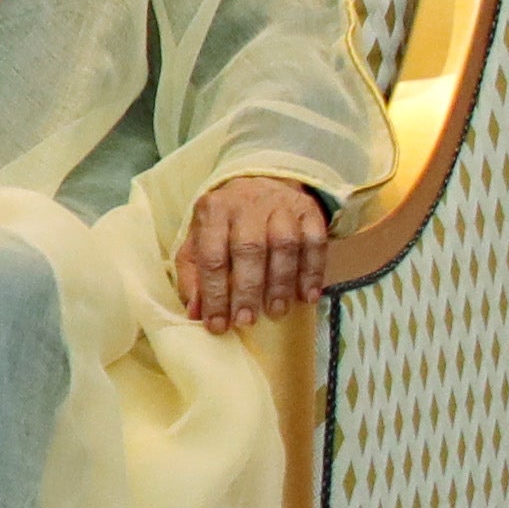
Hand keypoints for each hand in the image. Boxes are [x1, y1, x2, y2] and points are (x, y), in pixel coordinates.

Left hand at [174, 173, 331, 333]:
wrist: (263, 182)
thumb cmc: (226, 221)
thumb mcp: (200, 238)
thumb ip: (193, 273)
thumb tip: (194, 312)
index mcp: (214, 210)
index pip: (212, 255)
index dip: (214, 294)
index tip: (217, 325)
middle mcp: (248, 205)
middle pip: (248, 249)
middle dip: (247, 289)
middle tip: (246, 321)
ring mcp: (281, 206)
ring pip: (284, 246)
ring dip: (280, 283)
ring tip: (275, 311)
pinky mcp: (309, 212)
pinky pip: (315, 243)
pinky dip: (312, 272)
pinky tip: (307, 296)